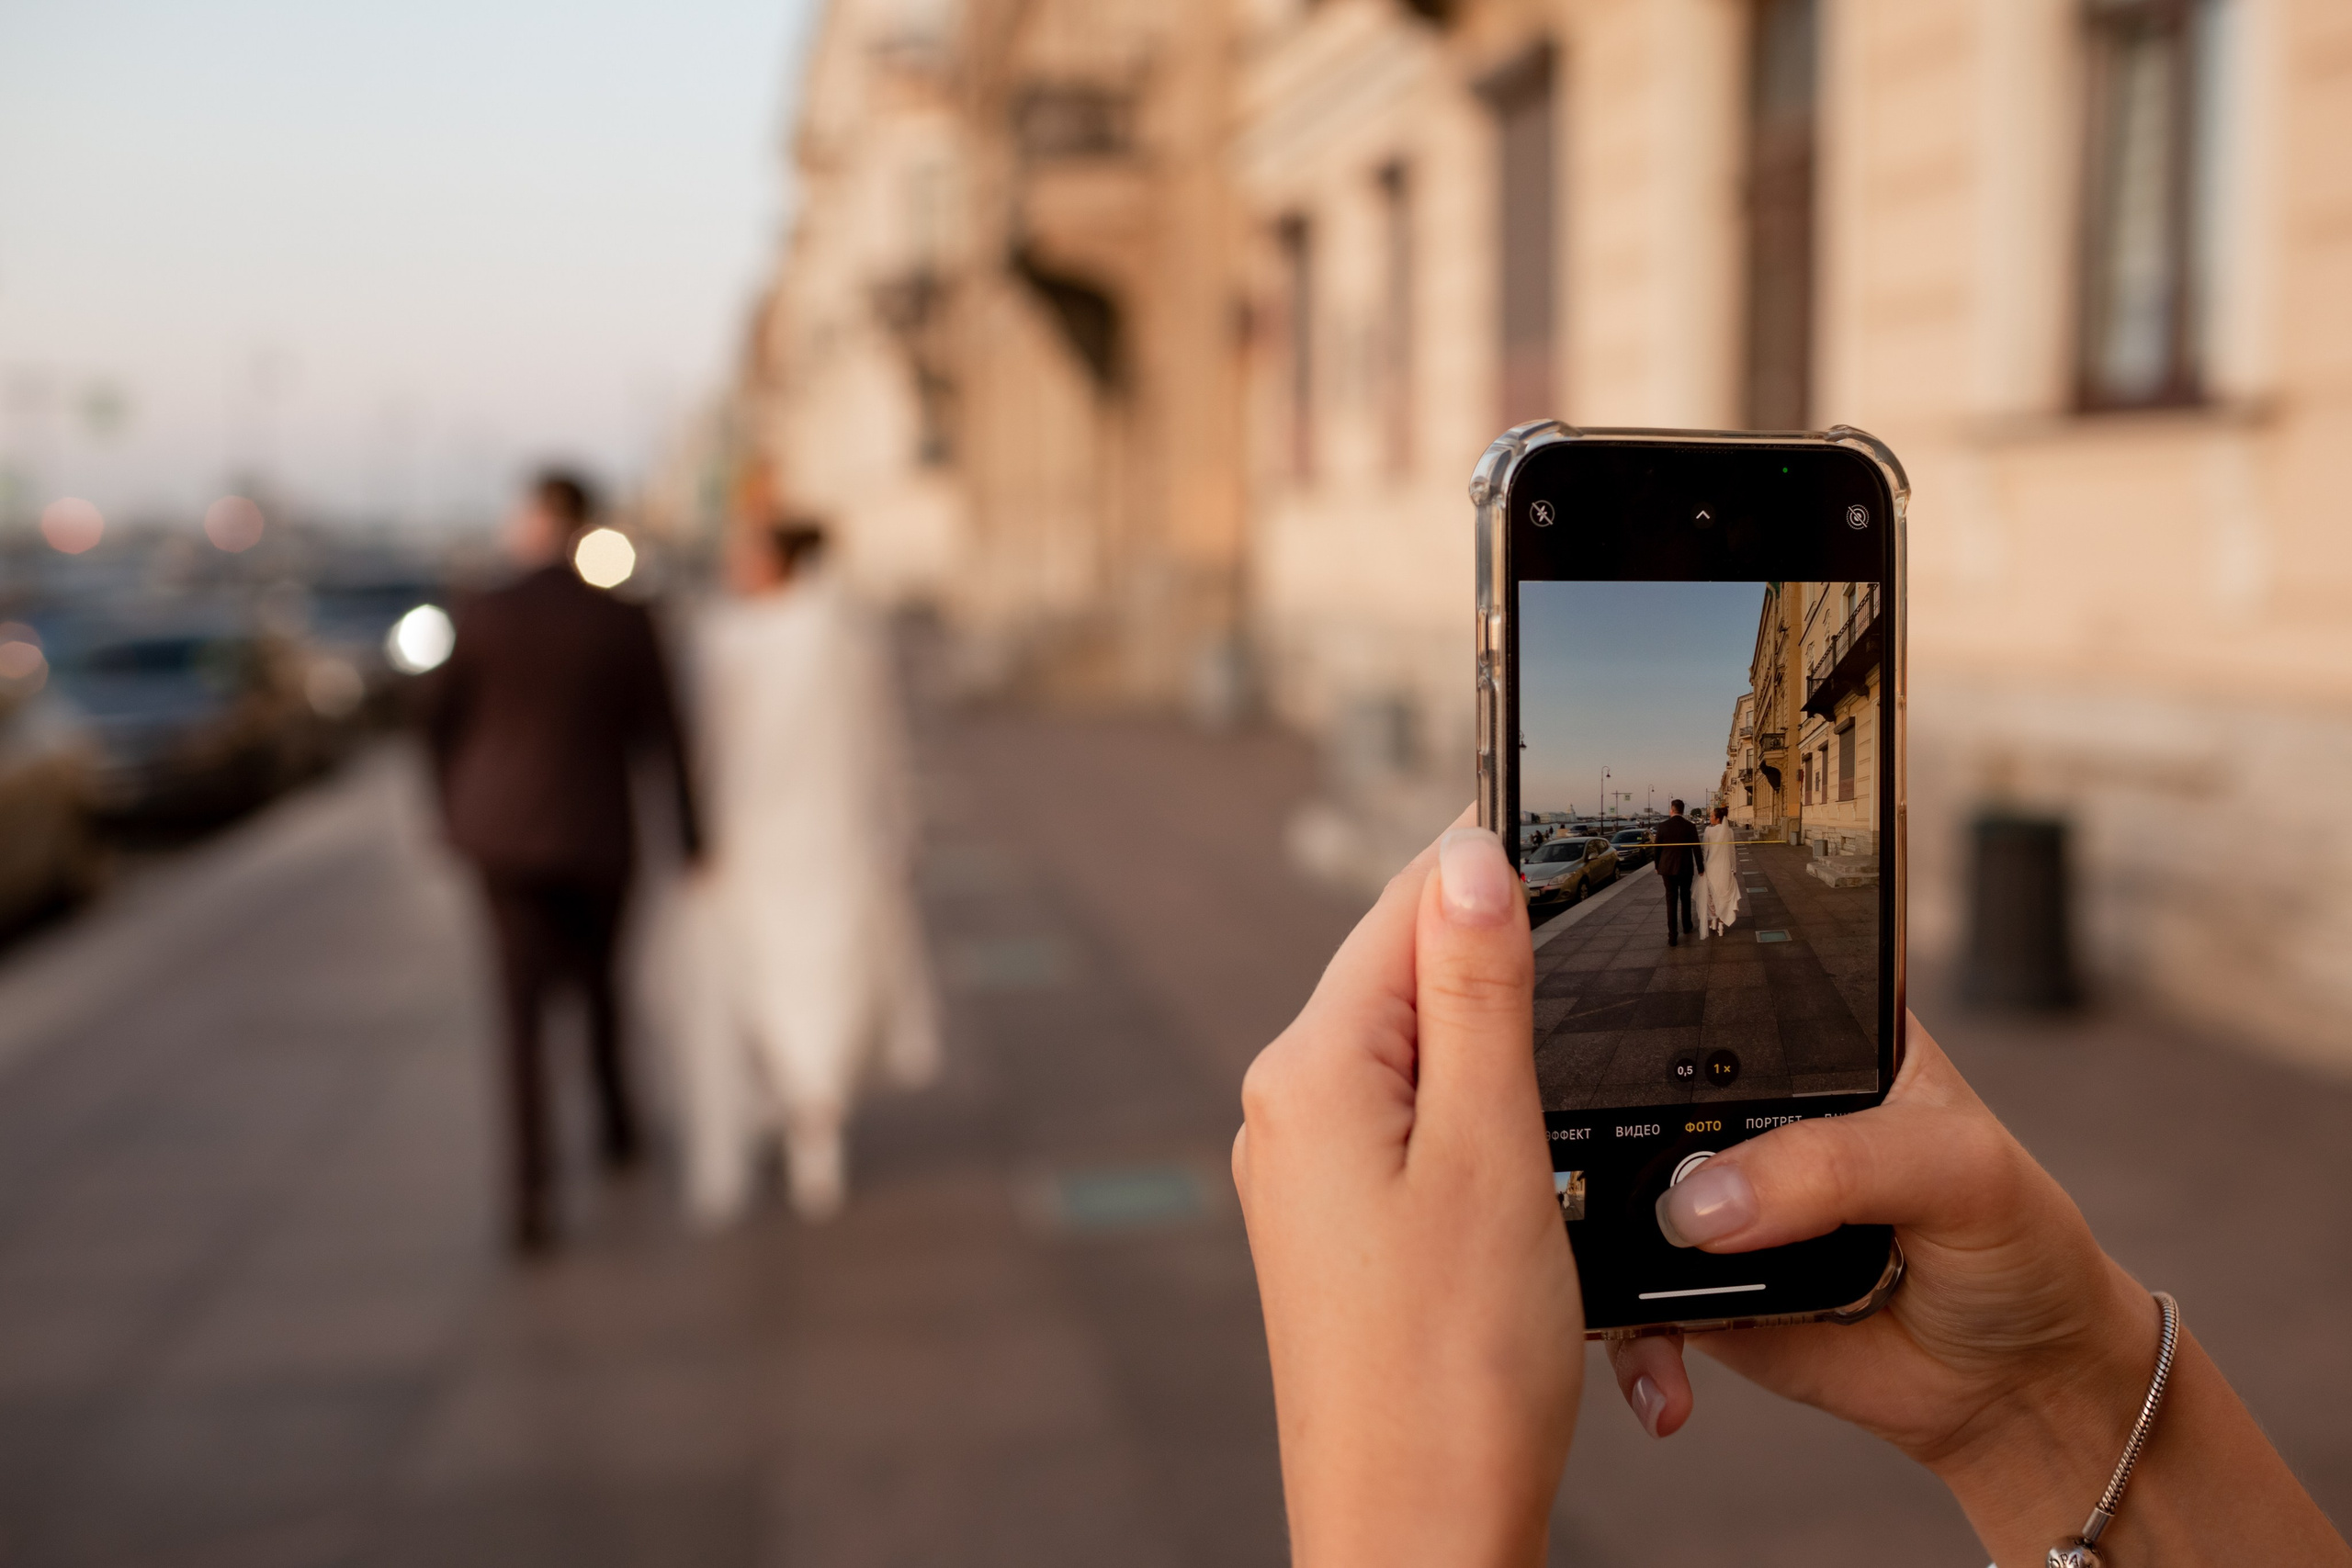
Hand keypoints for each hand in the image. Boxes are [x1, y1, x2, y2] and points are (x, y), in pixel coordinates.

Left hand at [1234, 821, 1580, 1567]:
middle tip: (1609, 1018)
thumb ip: (1479, 993)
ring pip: (1430, 1065)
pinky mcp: (1339, 1226)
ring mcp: (1308, 1171)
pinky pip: (1421, 1140)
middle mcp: (1289, 1106)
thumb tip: (1467, 852)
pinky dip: (1492, 1146)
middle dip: (1515, 989)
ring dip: (1514, 1082)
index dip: (1498, 874)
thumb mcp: (1490, 1151)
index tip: (1592, 854)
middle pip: (1416, 981)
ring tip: (1571, 1148)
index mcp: (1312, 1068)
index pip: (1406, 907)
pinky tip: (1542, 1194)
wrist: (1415, 1534)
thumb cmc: (1455, 1367)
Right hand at [1608, 1017, 2139, 1459]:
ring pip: (1620, 1207)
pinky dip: (1635, 1342)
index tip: (1612, 1059)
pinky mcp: (1701, 1289)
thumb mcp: (1959, 1171)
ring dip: (1612, 1256)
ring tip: (1663, 1295)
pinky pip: (1631, 1307)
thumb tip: (1705, 1201)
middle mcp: (1749, 1118)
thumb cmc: (2015, 1246)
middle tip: (1650, 1206)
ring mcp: (1717, 1204)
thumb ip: (1840, 1164)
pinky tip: (1670, 1376)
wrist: (2019, 1385)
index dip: (1662, 1021)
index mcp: (1812, 1043)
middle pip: (1642, 1105)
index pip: (1715, 1007)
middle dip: (1610, 1151)